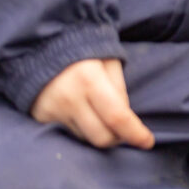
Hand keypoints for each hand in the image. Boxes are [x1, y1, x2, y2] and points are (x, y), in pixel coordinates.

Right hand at [31, 58, 154, 149]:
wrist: (42, 47)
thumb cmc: (84, 51)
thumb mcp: (109, 62)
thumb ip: (120, 91)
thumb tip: (126, 120)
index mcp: (89, 80)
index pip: (117, 117)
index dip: (135, 133)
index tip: (147, 142)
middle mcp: (69, 99)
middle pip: (101, 137)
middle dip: (118, 138)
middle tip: (125, 129)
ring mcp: (52, 111)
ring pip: (85, 139)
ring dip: (98, 133)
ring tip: (100, 115)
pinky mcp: (41, 118)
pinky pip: (68, 134)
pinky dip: (81, 129)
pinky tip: (83, 114)